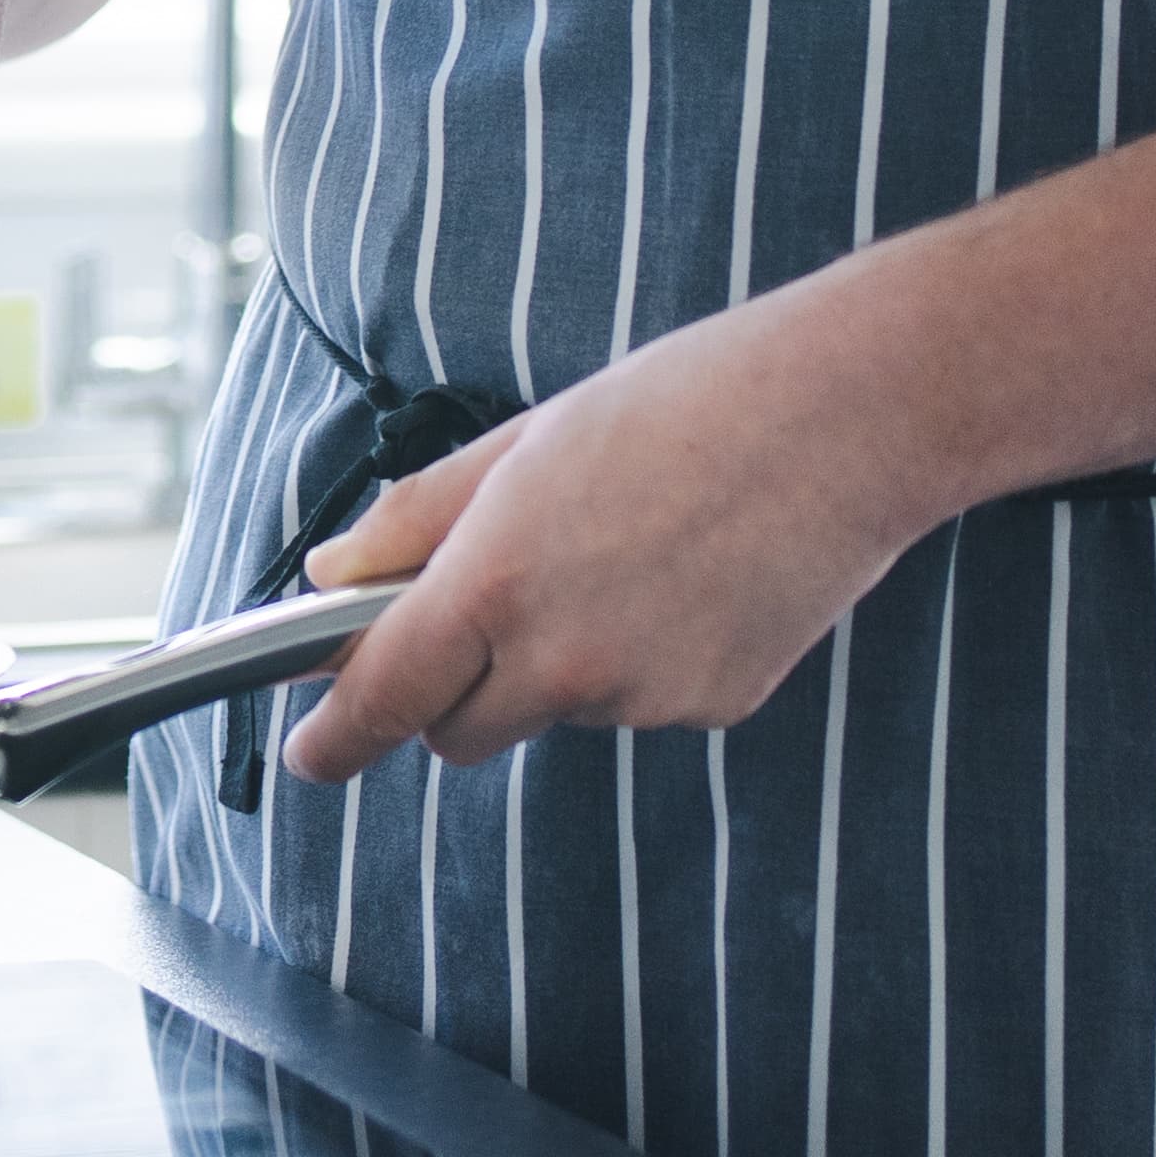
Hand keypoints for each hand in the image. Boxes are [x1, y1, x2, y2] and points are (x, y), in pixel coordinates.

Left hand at [280, 271, 939, 780]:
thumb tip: (334, 573)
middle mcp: (563, 660)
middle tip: (485, 607)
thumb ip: (417, 520)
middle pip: (458, 731)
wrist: (847, 416)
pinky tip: (689, 576)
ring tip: (625, 550)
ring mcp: (644, 695)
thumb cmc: (682, 402)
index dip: (333, 737)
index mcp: (497, 583)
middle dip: (447, 692)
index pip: (382, 697)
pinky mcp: (714, 707)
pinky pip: (640, 703)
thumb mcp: (523, 443)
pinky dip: (642, 659)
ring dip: (556, 663)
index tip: (308, 754)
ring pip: (556, 709)